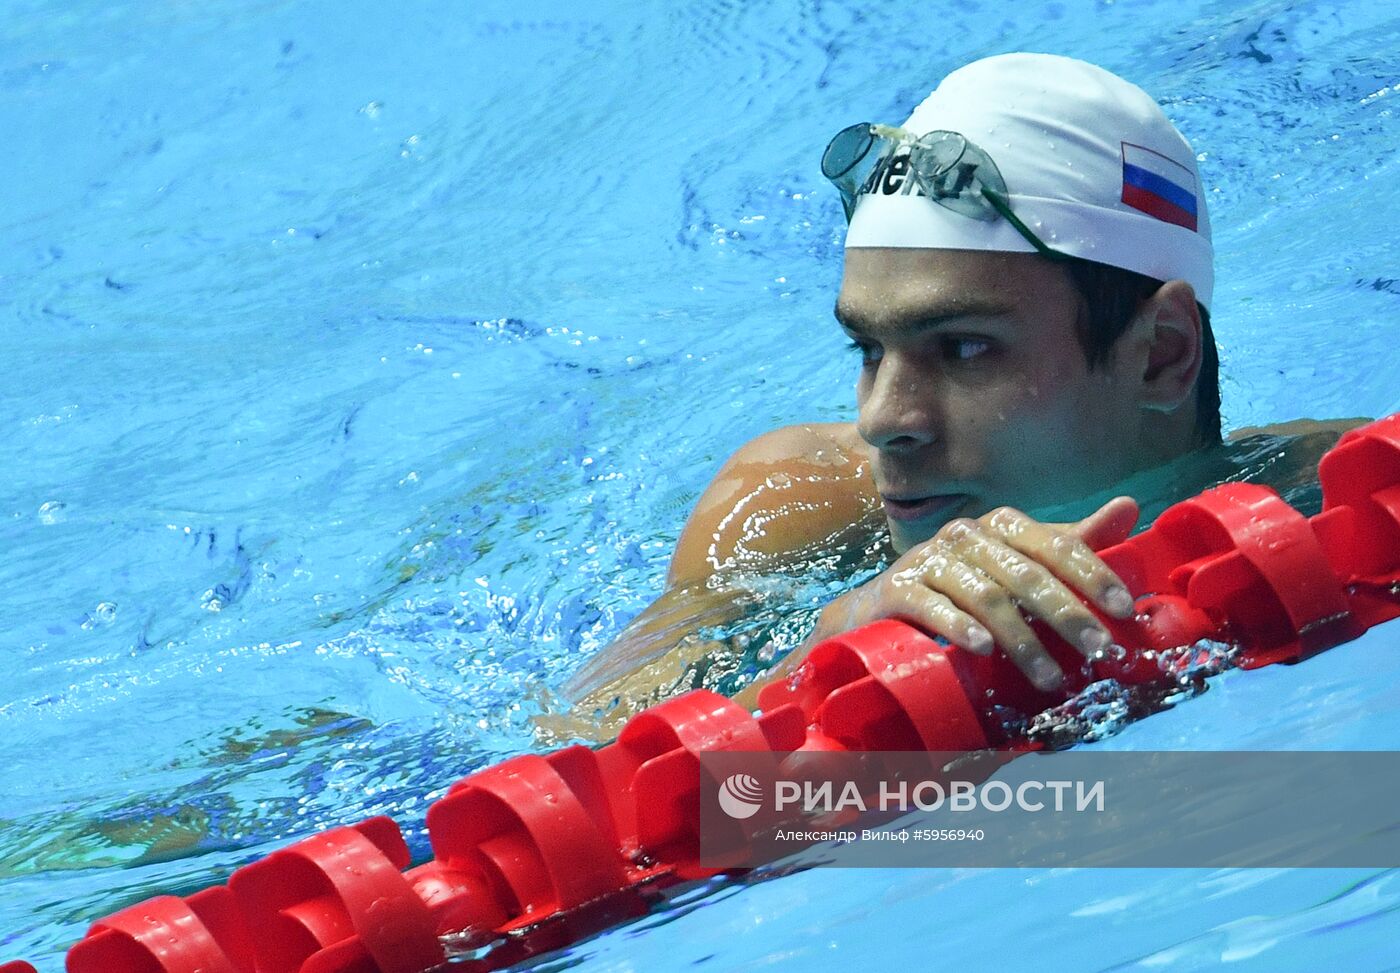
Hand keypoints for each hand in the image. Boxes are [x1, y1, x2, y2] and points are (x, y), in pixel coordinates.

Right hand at [793, 497, 1139, 691]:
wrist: (885, 604)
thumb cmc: (965, 586)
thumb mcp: (1020, 564)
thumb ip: (1071, 544)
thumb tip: (1131, 506)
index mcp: (1003, 525)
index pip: (1056, 545)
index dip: (1093, 576)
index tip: (1124, 611)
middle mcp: (967, 534)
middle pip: (1026, 574)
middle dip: (1067, 615)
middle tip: (1099, 652)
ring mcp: (930, 558)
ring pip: (986, 596)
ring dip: (1022, 640)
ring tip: (1050, 678)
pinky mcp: (899, 587)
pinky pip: (934, 606)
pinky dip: (959, 627)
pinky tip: (981, 649)